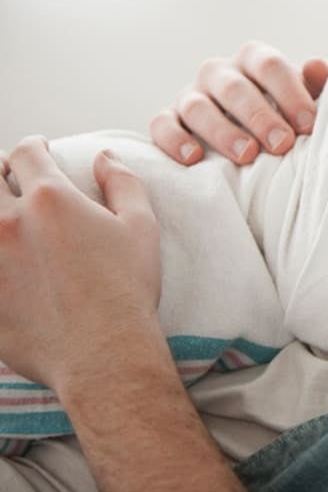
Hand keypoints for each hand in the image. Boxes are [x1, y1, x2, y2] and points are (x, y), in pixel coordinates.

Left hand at [0, 137, 160, 392]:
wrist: (103, 354)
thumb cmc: (127, 290)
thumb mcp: (141, 228)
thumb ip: (123, 183)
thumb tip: (105, 157)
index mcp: (51, 198)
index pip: (27, 153)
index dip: (35, 146)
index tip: (41, 150)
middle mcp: (9, 221)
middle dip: (1, 172)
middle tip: (13, 179)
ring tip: (5, 218)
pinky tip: (5, 259)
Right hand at [150, 41, 327, 165]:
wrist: (253, 135)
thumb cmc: (284, 113)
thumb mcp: (305, 98)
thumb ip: (317, 84)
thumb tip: (317, 66)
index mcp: (254, 59)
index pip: (269, 65)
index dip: (290, 93)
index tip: (308, 124)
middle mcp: (219, 72)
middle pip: (235, 87)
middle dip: (260, 116)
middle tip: (282, 144)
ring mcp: (191, 94)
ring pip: (198, 106)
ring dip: (223, 131)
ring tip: (247, 156)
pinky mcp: (169, 119)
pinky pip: (162, 124)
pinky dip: (175, 140)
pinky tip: (194, 158)